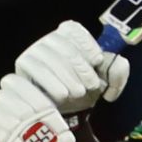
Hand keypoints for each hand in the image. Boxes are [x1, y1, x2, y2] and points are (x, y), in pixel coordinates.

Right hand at [14, 21, 129, 114]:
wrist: (65, 112)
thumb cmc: (84, 89)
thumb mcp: (106, 80)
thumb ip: (117, 70)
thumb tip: (117, 64)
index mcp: (68, 36)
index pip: (74, 30)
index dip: (86, 44)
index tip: (97, 60)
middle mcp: (49, 40)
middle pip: (63, 46)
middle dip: (80, 66)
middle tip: (91, 85)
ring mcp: (33, 52)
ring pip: (49, 58)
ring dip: (67, 76)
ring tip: (78, 92)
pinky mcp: (23, 66)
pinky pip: (35, 70)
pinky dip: (51, 83)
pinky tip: (62, 95)